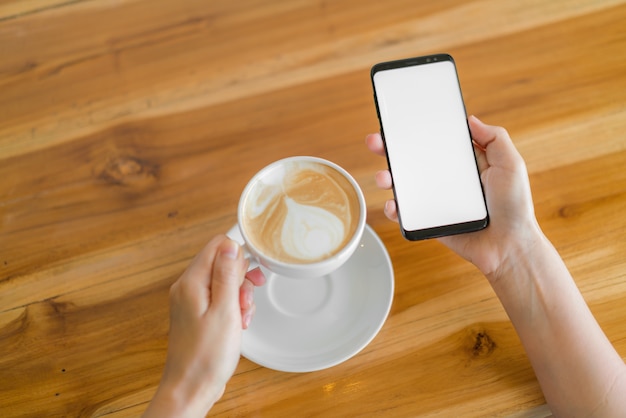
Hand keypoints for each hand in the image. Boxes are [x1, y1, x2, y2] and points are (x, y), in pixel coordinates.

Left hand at [144, 235, 265, 416]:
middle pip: (222, 263)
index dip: (239, 256)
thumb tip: (230, 246)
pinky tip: (238, 324)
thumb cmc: (206, 357)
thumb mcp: (225, 311)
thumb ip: (227, 275)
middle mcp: (188, 287)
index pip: (217, 245)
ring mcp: (192, 301)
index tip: (250, 275)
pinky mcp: (198, 313)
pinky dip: (233, 308)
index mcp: (191, 282)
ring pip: (224, 282)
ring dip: (240, 296)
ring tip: (242, 317)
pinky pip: (220, 298)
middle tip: (245, 301)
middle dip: (241, 279)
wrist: (191, 388)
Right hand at [365, 115, 541, 276]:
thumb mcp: (511, 164)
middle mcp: (444, 178)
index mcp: (461, 162)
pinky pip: (405, 213)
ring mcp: (434, 200)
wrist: (509, 245)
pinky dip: (393, 208)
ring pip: (403, 185)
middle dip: (389, 149)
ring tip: (383, 177)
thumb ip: (495, 138)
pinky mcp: (428, 220)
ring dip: (386, 178)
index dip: (415, 131)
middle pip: (411, 160)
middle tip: (376, 141)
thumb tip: (470, 119)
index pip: (433, 141)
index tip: (399, 121)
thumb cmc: (514, 206)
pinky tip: (393, 204)